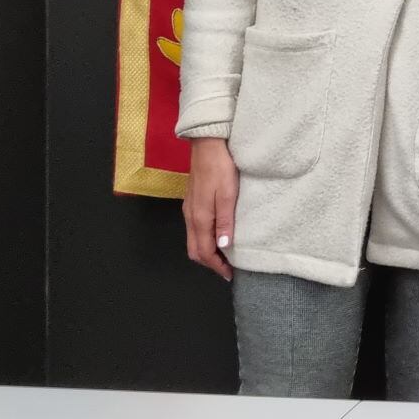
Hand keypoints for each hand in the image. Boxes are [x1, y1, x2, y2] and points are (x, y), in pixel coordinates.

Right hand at [182, 138, 238, 280]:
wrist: (208, 144)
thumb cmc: (221, 167)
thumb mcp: (228, 195)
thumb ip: (225, 222)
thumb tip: (222, 247)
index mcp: (199, 217)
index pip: (204, 251)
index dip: (216, 266)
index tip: (229, 274)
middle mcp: (190, 215)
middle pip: (194, 249)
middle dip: (209, 262)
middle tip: (227, 268)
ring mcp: (189, 208)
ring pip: (193, 239)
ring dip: (206, 251)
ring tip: (225, 255)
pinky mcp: (191, 200)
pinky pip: (194, 228)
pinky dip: (204, 239)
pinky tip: (217, 235)